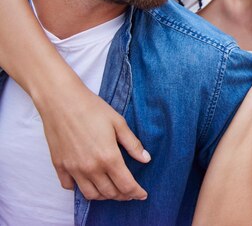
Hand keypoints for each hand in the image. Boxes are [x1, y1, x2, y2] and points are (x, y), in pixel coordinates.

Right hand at [36, 83, 149, 200]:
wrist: (61, 101)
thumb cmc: (92, 109)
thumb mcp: (119, 123)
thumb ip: (133, 144)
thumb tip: (146, 159)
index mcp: (109, 157)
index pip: (126, 185)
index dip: (136, 193)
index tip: (142, 195)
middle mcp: (90, 168)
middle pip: (110, 193)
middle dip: (122, 195)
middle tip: (129, 191)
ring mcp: (73, 169)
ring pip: (90, 194)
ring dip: (103, 195)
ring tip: (111, 189)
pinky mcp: (59, 166)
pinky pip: (70, 186)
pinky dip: (80, 188)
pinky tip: (88, 180)